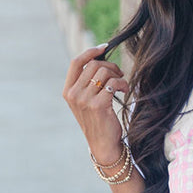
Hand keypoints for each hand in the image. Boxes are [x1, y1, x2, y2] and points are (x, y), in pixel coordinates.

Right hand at [62, 44, 129, 163]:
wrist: (103, 144)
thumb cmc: (98, 121)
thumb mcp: (86, 101)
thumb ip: (87, 83)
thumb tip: (101, 58)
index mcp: (68, 91)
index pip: (76, 62)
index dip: (90, 52)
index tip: (104, 48)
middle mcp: (74, 94)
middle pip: (93, 65)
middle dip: (110, 65)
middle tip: (119, 73)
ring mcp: (84, 100)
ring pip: (104, 73)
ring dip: (117, 75)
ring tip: (122, 83)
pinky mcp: (98, 105)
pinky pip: (113, 83)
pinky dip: (122, 83)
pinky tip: (124, 90)